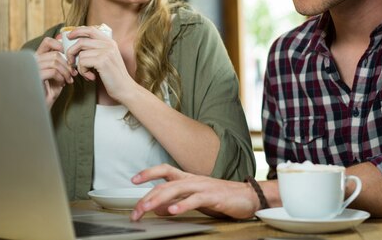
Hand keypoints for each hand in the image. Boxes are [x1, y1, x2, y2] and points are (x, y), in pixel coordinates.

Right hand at [34, 37, 76, 107]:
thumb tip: (72, 53)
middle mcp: (33, 61)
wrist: (41, 105)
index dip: (59, 44)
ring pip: (55, 61)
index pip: (47, 41)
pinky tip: (62, 84)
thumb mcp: (57, 73)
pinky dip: (61, 77)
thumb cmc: (50, 90)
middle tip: (72, 74)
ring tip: (68, 80)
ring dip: (65, 71)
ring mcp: (32, 68)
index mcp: (37, 57)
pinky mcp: (35, 77)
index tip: (68, 55)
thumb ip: (61, 62)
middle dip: (67, 64)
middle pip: (55, 53)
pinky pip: (53, 71)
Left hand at [66, 26, 136, 101]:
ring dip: (80, 66)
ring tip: (87, 73)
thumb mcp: (107, 58)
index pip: (91, 29)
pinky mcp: (102, 61)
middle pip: (81, 41)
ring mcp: (106, 52)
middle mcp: (108, 44)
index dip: (77, 31)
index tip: (69, 36)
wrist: (124, 88)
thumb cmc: (113, 76)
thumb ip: (96, 50)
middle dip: (71, 52)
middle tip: (71, 62)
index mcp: (110, 42)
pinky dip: (83, 72)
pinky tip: (91, 77)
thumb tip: (75, 44)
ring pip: (81, 54)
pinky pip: (83, 63)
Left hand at [129, 164, 258, 220]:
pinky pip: (195, 199)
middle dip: (148, 196)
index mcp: (189, 178)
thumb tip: (159, 208)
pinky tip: (173, 211)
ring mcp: (203, 186)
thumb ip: (177, 201)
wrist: (248, 196)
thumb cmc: (222, 197)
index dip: (148, 173)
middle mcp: (193, 179)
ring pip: (176, 189)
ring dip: (159, 199)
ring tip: (146, 209)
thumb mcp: (195, 200)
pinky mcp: (214, 196)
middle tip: (136, 211)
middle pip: (166, 183)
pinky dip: (183, 205)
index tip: (133, 180)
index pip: (165, 170)